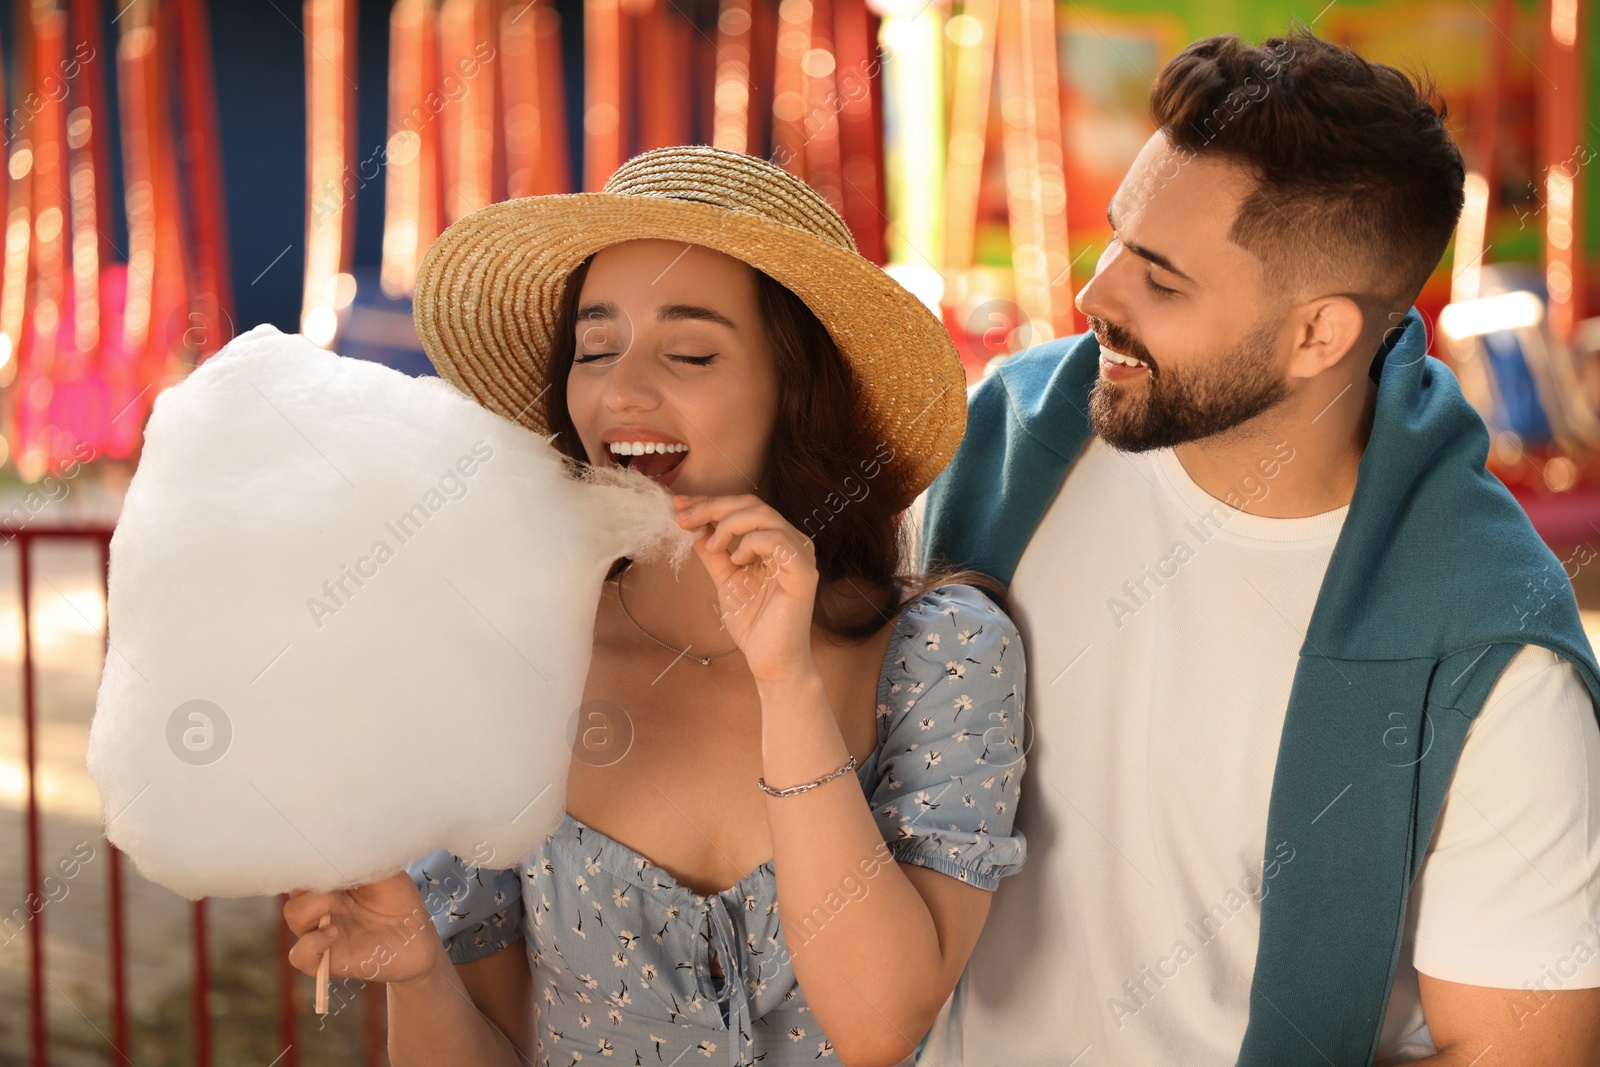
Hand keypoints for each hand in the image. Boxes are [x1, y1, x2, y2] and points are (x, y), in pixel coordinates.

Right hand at [283, 872, 441, 986]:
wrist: (419, 936)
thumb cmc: (400, 900)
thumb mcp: (383, 871)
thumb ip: (358, 860)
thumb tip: (334, 849)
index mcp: (332, 883)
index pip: (303, 869)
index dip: (311, 864)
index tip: (332, 862)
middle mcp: (321, 906)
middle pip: (295, 889)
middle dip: (315, 883)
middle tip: (346, 888)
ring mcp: (321, 931)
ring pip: (293, 915)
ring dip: (315, 906)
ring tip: (348, 907)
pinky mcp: (327, 959)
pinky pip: (299, 955)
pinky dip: (311, 943)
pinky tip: (334, 934)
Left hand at [673, 493, 817, 684]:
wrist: (771, 660)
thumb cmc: (755, 624)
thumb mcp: (726, 580)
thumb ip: (714, 554)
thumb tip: (695, 528)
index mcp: (776, 542)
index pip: (744, 508)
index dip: (710, 503)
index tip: (679, 506)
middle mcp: (792, 543)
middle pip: (753, 504)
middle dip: (713, 507)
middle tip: (683, 518)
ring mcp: (801, 556)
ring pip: (764, 516)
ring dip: (729, 525)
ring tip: (713, 547)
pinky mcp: (803, 573)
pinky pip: (776, 540)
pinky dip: (750, 544)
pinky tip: (737, 561)